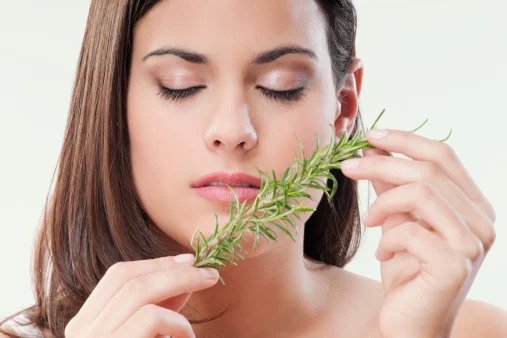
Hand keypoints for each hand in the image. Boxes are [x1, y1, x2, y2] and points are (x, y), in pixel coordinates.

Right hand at [64, 254, 218, 337]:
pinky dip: (178, 324)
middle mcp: (81, 331)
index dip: (156, 263)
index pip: (117, 276)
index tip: (189, 260)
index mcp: (86, 323)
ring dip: (179, 292)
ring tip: (194, 322)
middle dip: (174, 270)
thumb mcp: (151, 335)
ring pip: (138, 292)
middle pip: (128, 279)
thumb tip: (188, 272)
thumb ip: (162, 307)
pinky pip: (152, 319)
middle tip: (210, 273)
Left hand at [340, 128, 495, 337]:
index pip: (443, 155)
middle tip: (347, 166)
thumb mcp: (397, 221)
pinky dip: (388, 238)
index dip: (405, 139)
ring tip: (370, 220)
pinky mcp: (455, 265)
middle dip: (381, 163)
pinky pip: (411, 230)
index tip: (370, 137)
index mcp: (472, 205)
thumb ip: (392, 187)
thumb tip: (371, 150)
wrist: (411, 323)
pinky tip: (382, 253)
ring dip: (383, 201)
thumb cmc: (407, 271)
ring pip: (421, 192)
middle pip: (428, 169)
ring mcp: (472, 243)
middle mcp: (481, 220)